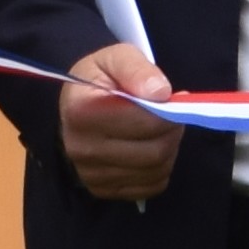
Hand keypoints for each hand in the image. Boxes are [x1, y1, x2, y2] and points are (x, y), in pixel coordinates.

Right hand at [61, 42, 184, 202]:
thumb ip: (137, 69)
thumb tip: (161, 93)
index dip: (169, 111)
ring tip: (161, 130)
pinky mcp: (101, 190)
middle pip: (154, 151)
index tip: (173, 100)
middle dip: (173, 132)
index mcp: (82, 111)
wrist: (75, 107)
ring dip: (169, 150)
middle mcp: (81, 148)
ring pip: (155, 170)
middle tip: (173, 117)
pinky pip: (149, 187)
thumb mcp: (115, 58)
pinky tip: (150, 149)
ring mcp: (90, 174)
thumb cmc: (99, 80)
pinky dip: (159, 169)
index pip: (145, 122)